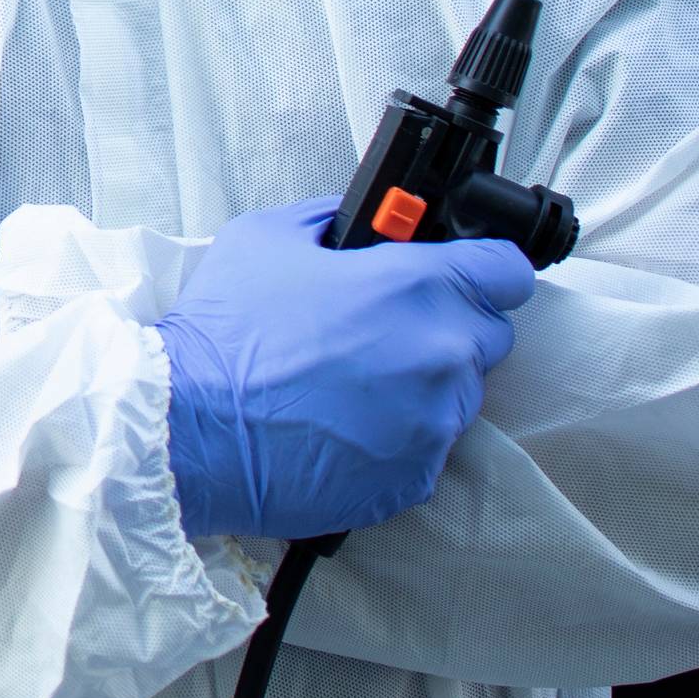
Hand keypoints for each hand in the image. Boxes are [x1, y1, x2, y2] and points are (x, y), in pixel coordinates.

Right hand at [156, 195, 536, 540]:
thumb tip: (366, 224)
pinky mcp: (416, 476)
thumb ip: (334, 221)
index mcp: (415, 287)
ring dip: (423, 385)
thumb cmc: (225, 334)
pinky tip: (344, 426)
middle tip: (383, 331)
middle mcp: (441, 354)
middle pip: (488, 334)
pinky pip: (429, 446)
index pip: (508, 270)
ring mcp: (435, 421)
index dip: (484, 268)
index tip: (464, 275)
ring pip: (459, 394)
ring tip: (353, 385)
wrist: (190, 431)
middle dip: (446, 327)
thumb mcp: (267, 238)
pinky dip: (399, 436)